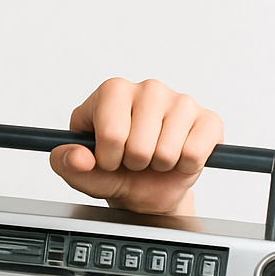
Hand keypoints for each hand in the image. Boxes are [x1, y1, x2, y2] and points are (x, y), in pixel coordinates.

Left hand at [49, 78, 222, 215]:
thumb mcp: (79, 171)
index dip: (108, 158)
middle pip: (139, 145)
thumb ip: (66, 163)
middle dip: (134, 163)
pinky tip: (177, 157)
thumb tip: (77, 157)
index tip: (108, 158)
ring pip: (167, 151)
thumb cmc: (113, 171)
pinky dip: (184, 166)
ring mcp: (181, 100)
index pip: (111, 133)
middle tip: (133, 159)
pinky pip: (195, 153)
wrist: (147, 187)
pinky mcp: (208, 119)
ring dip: (158, 165)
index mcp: (112, 91)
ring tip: (153, 158)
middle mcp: (148, 88)